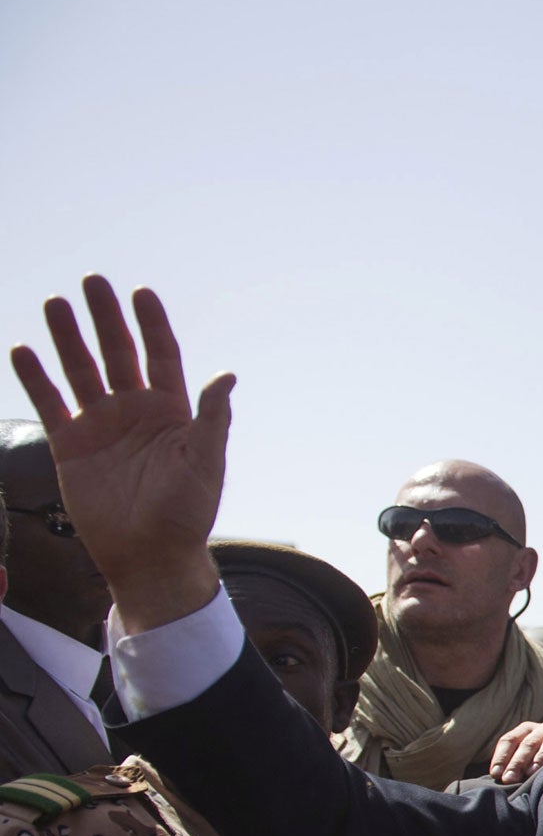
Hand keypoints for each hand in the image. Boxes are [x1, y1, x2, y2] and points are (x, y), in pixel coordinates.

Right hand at [10, 277, 231, 628]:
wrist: (150, 554)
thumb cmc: (186, 512)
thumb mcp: (206, 461)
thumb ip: (212, 417)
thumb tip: (226, 375)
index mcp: (172, 412)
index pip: (161, 356)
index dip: (152, 324)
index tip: (140, 291)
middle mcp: (135, 411)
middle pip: (118, 353)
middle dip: (106, 318)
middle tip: (92, 281)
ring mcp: (101, 426)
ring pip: (80, 370)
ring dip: (68, 338)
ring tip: (55, 303)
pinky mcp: (70, 446)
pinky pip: (49, 404)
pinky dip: (35, 378)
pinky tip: (23, 350)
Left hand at [489, 718, 542, 782]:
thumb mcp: (534, 757)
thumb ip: (519, 766)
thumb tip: (501, 781)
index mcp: (528, 730)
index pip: (510, 740)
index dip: (501, 757)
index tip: (497, 774)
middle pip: (528, 742)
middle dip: (517, 762)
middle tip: (510, 778)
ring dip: (541, 756)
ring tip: (533, 771)